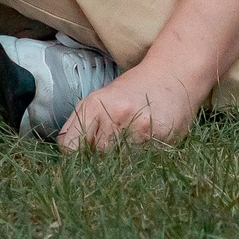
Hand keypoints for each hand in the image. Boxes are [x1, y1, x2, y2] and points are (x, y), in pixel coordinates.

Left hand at [58, 62, 206, 151]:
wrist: (171, 74)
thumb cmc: (132, 91)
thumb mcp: (100, 100)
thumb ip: (79, 125)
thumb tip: (66, 154)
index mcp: (93, 105)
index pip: (70, 146)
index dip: (75, 158)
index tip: (86, 160)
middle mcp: (114, 114)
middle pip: (97, 157)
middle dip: (102, 162)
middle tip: (114, 157)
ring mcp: (139, 126)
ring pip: (121, 163)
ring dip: (125, 164)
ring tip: (133, 152)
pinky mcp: (162, 135)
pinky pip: (146, 161)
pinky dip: (145, 161)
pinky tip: (150, 149)